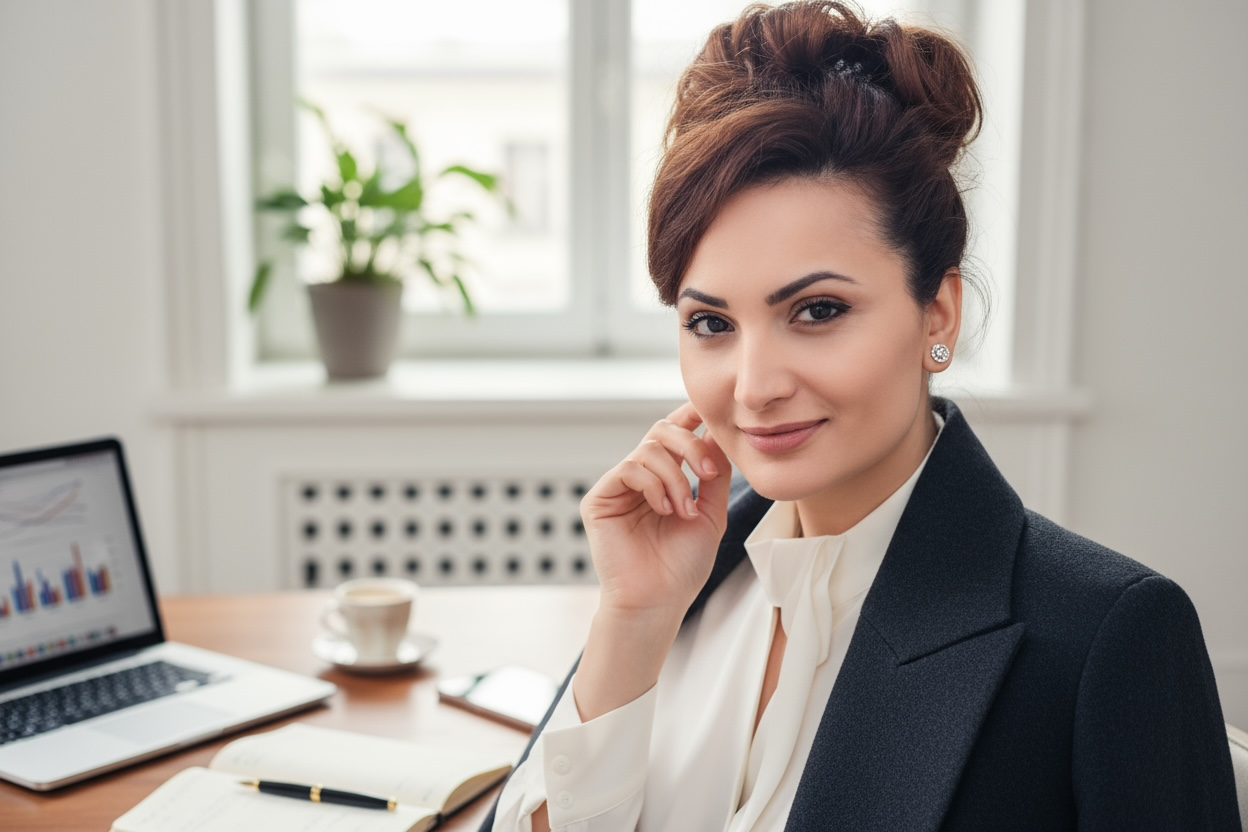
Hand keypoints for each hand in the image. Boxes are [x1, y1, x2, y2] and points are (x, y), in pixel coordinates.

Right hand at [580, 402, 731, 619]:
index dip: (691, 416)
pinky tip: (663, 509)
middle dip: (690, 445)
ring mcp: (618, 487)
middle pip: (661, 431)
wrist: (658, 602)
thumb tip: (718, 432)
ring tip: (683, 510)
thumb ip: (715, 474)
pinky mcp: (599, 499)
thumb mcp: (711, 514)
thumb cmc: (682, 566)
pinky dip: (654, 484)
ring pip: (648, 448)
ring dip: (675, 476)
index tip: (711, 411)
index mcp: (664, 478)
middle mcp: (640, 478)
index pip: (675, 434)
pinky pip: (629, 467)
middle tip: (708, 472)